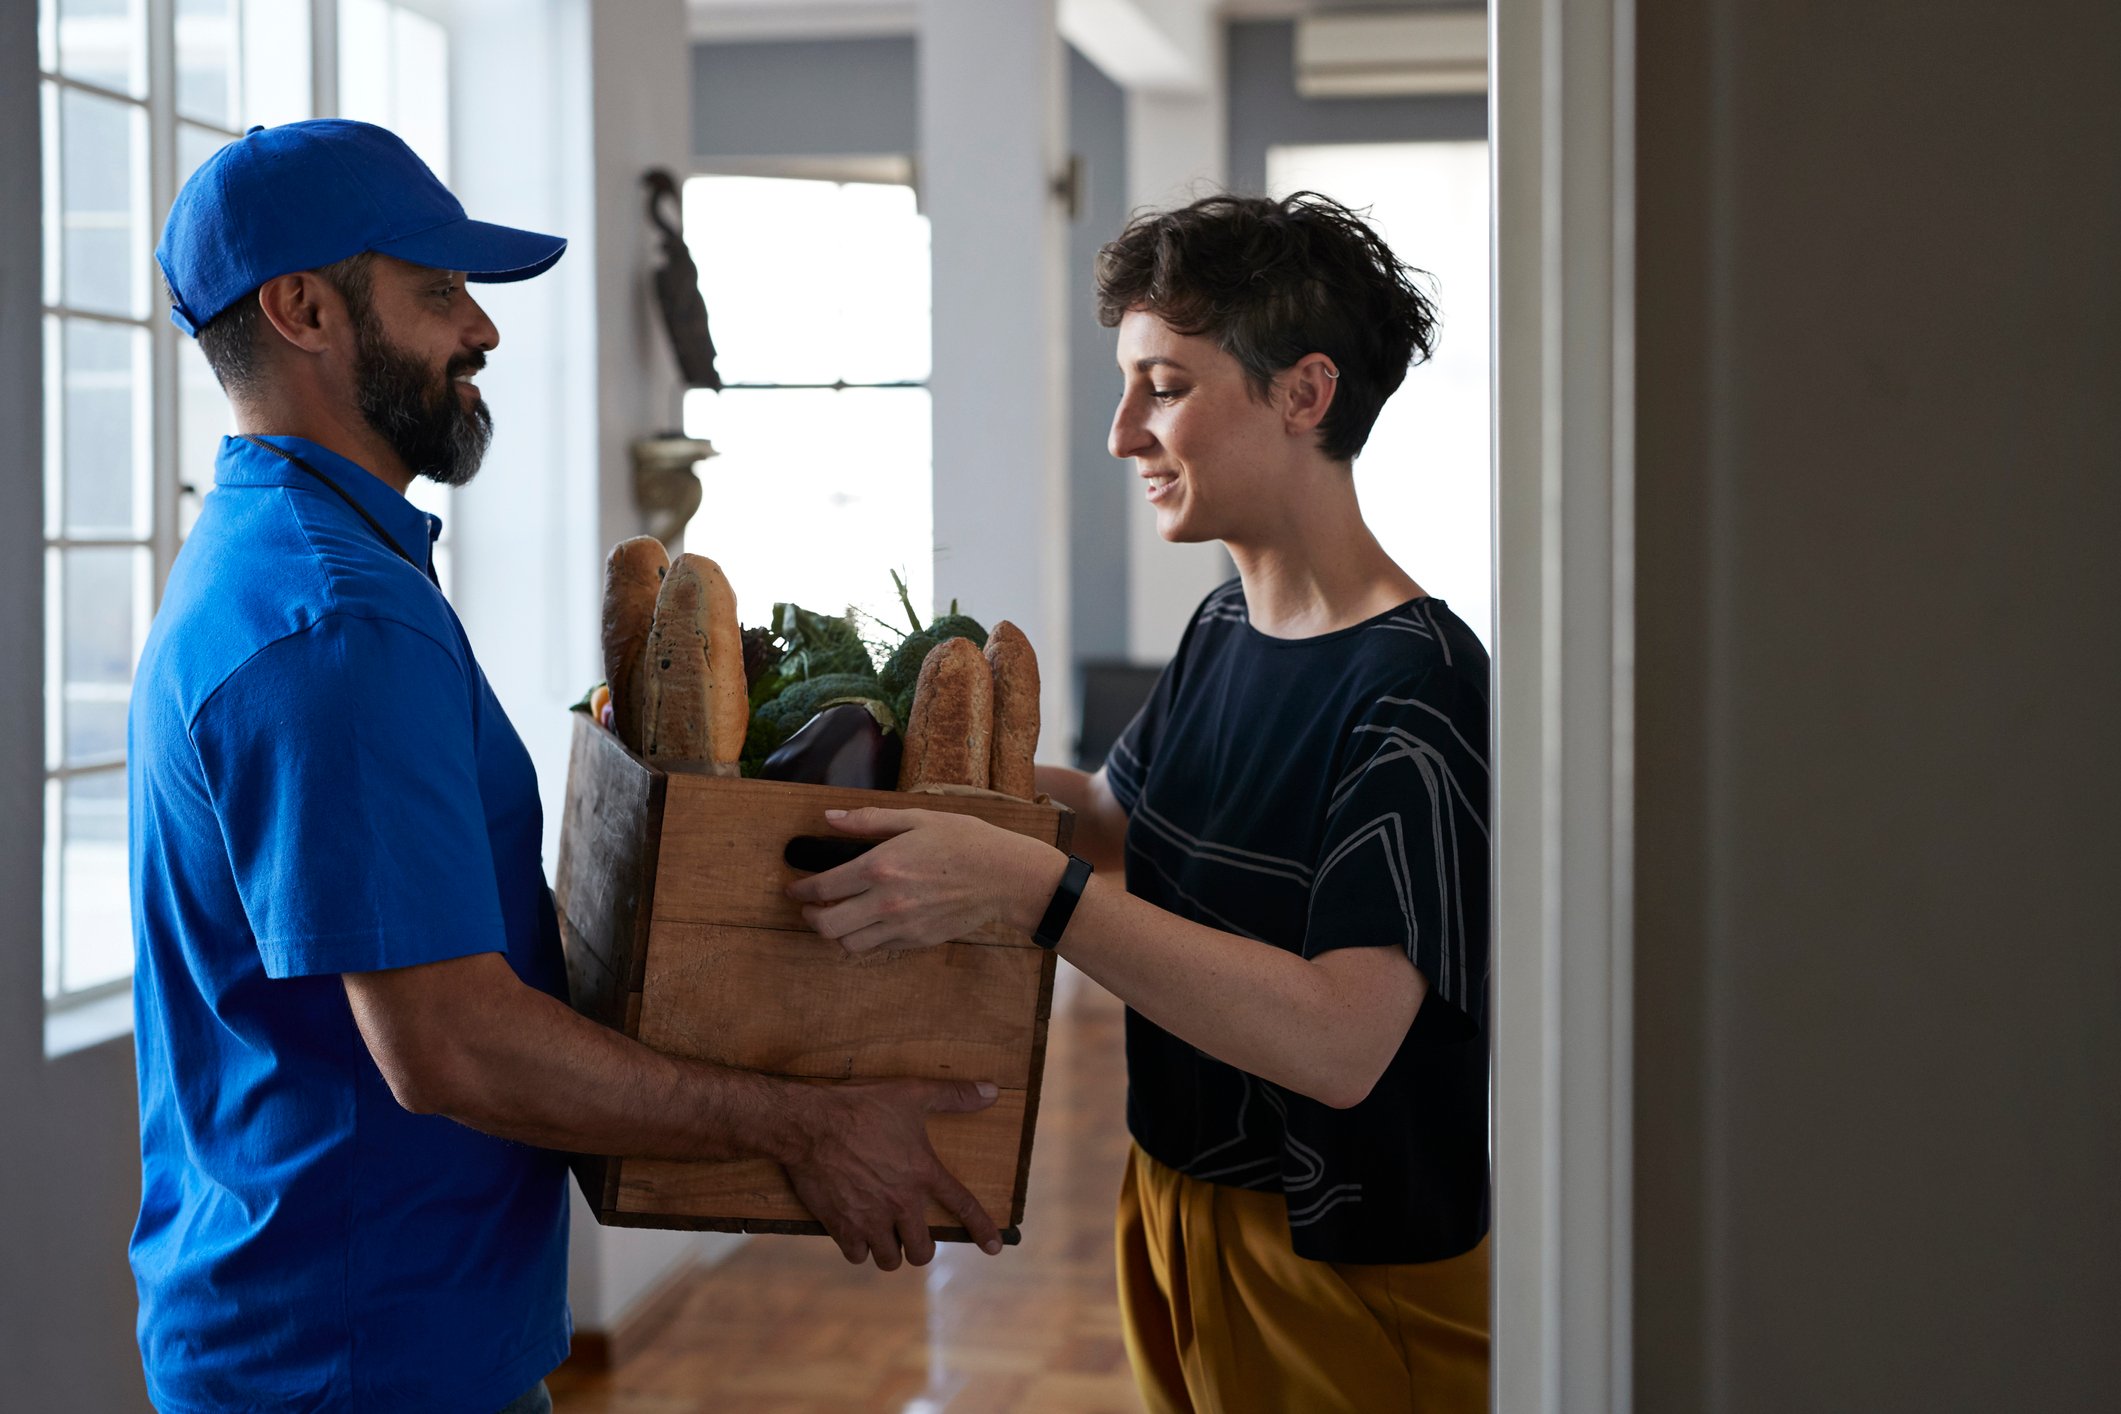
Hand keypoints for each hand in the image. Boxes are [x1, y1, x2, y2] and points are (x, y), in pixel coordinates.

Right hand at [784, 1077, 1005, 1268]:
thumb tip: (993, 1091)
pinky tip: (858, 1235)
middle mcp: (901, 1203)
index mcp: (923, 1173)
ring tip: (886, 1239)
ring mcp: (871, 1219)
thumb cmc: (861, 1106)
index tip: (995, 1248)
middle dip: (921, 1248)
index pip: (963, 1206)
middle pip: (922, 1250)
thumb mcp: (912, 1093)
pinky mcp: (841, 1226)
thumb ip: (954, 1095)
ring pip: (890, 1260)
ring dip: (891, 1252)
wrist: (810, 1124)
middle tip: (912, 1237)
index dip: (982, 1229)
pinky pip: (857, 1256)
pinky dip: (859, 1250)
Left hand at [786, 808, 1067, 953]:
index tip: (795, 888)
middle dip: (810, 916)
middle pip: (827, 925)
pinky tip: (869, 922)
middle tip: (809, 907)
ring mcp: (901, 926)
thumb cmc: (964, 840)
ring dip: (835, 932)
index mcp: (880, 866)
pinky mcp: (916, 941)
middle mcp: (885, 902)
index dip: (800, 890)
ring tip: (837, 916)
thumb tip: (830, 818)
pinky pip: (877, 947)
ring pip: (848, 944)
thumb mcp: (916, 818)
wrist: (1004, 876)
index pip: (822, 887)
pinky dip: (864, 938)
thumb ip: (868, 820)